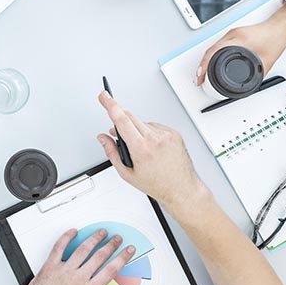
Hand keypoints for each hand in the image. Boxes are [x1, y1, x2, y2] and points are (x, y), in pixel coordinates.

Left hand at [5, 229, 134, 284]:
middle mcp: (78, 278)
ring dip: (94, 239)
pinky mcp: (51, 266)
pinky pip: (59, 247)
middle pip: (99, 256)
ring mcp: (64, 270)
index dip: (122, 258)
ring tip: (101, 232)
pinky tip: (73, 232)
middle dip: (111, 245)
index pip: (111, 270)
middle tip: (117, 238)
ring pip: (83, 249)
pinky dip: (66, 237)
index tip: (128, 250)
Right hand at [97, 92, 208, 209]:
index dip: (111, 105)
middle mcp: (155, 139)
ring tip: (142, 149)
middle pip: (131, 117)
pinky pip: (156, 126)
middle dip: (121, 120)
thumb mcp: (127, 173)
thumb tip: (103, 138)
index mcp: (142, 149)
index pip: (122, 121)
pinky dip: (150, 133)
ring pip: (143, 123)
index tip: (105, 96)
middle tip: (117, 131)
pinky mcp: (174, 133)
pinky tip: (152, 147)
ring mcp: (166, 135)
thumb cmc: (157, 184)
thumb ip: (111, 152)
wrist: (181, 188)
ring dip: (137, 130)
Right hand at [195, 3, 285, 85]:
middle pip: (210, 50)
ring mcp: (231, 33)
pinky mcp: (233, 34)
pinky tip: (210, 61)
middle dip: (202, 66)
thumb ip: (256, 75)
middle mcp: (233, 34)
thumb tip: (248, 86)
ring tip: (202, 72)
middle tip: (199, 79)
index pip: (215, 52)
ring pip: (212, 47)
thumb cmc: (275, 39)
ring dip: (205, 60)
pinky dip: (212, 54)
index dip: (204, 65)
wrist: (280, 28)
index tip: (200, 76)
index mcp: (240, 40)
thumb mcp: (266, 62)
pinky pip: (217, 44)